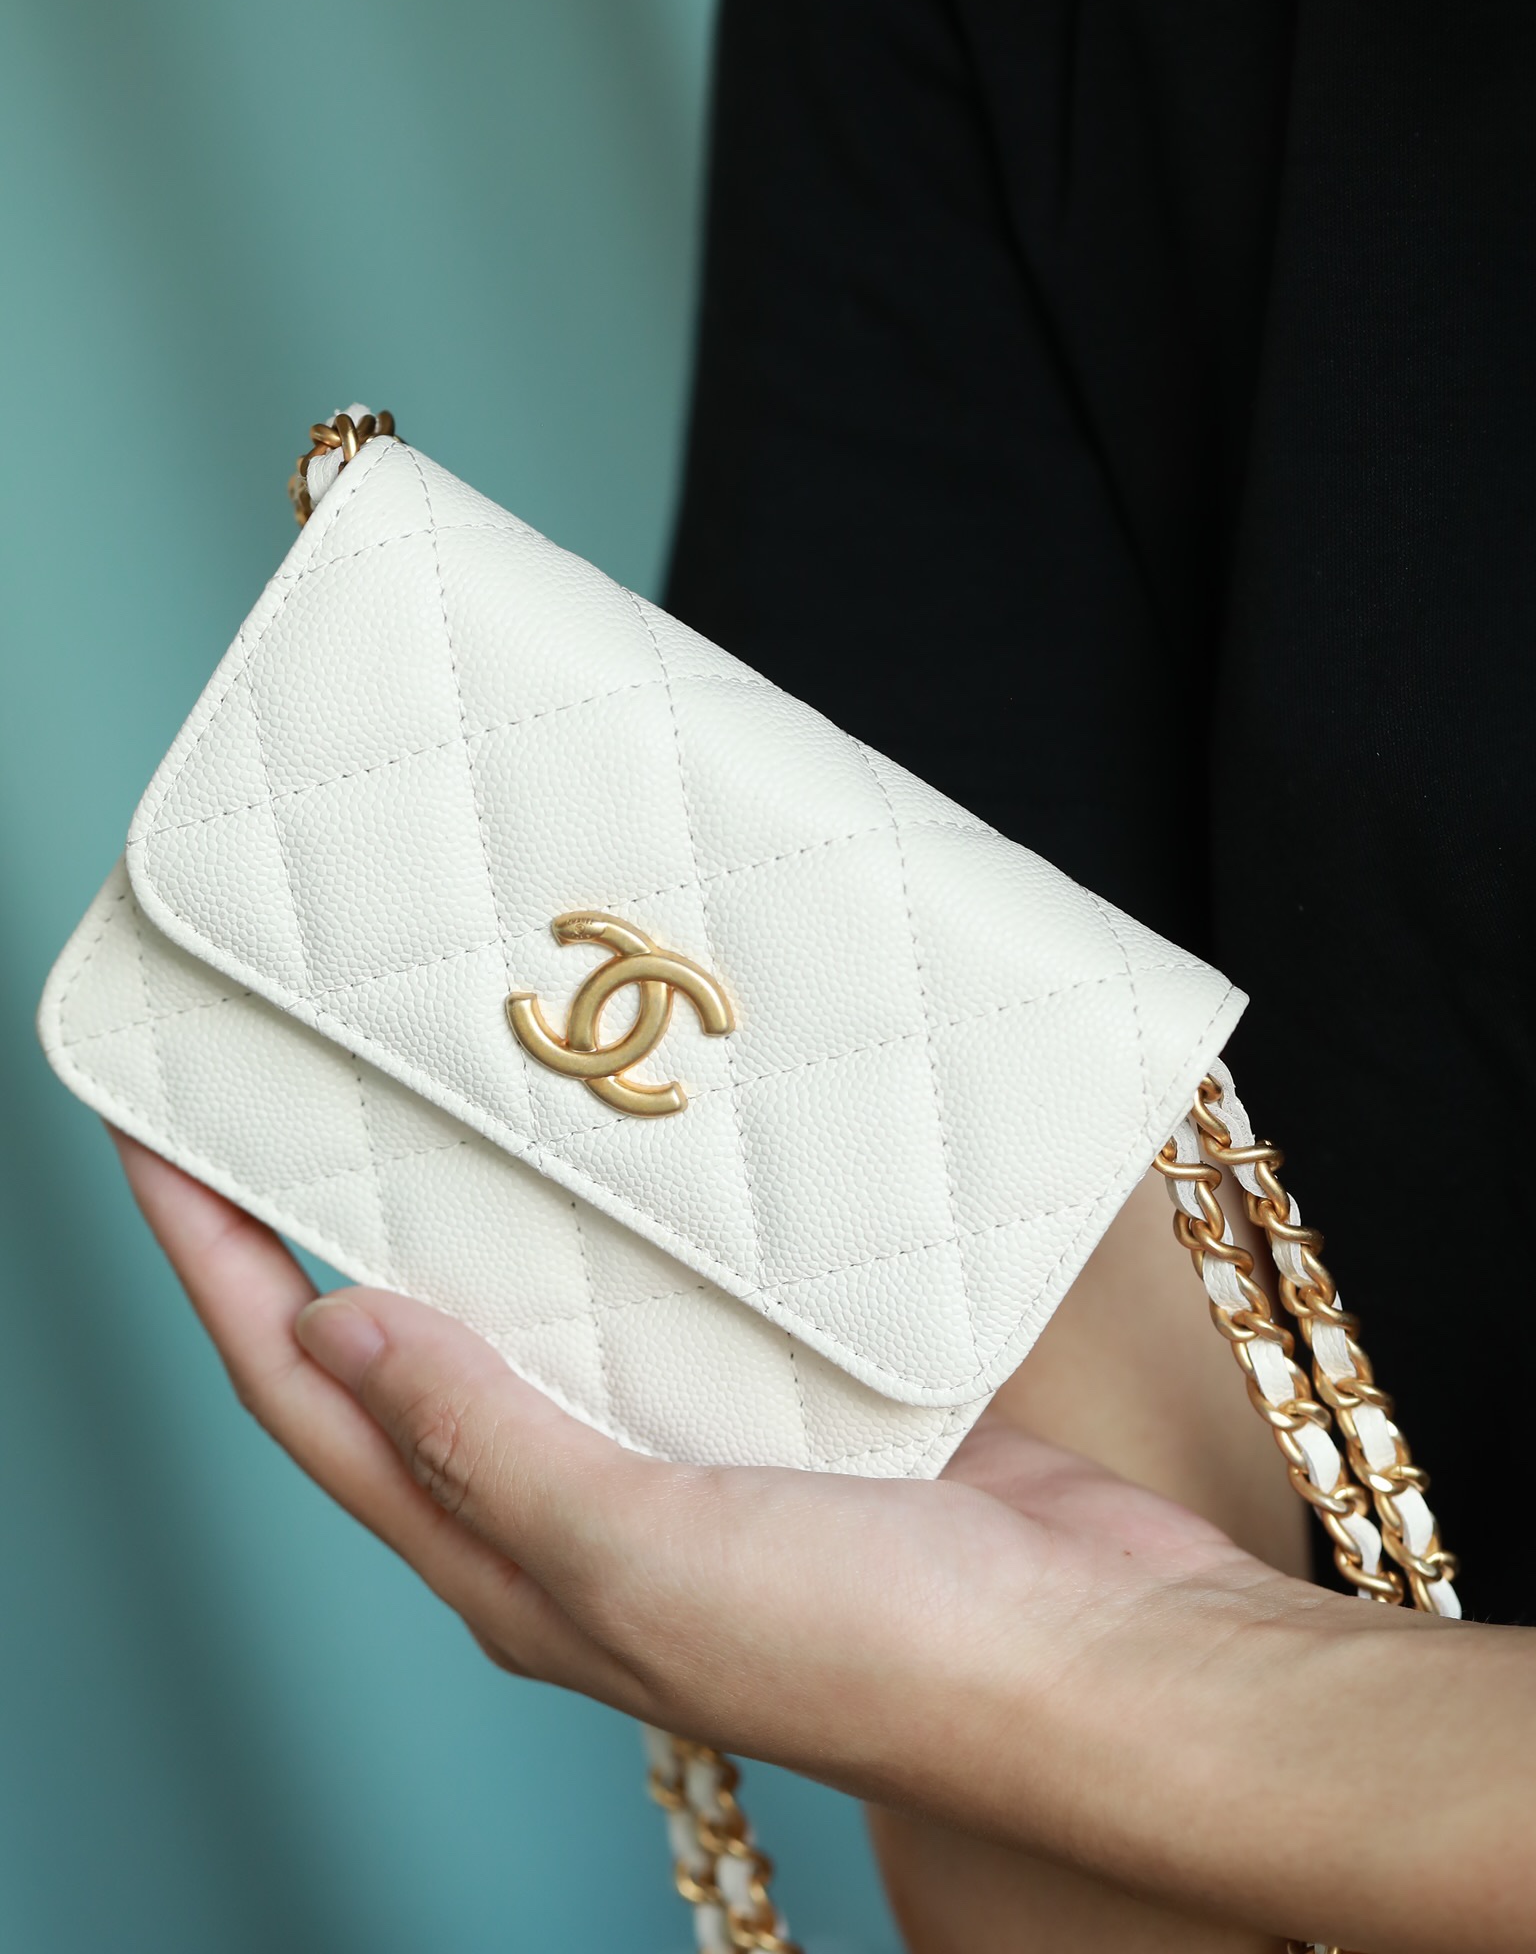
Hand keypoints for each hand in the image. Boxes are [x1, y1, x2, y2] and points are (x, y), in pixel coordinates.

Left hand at [109, 1131, 1535, 1953]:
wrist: (1094, 1663)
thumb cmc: (882, 1646)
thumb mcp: (644, 1556)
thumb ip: (485, 1446)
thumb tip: (334, 1332)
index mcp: (509, 1560)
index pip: (303, 1404)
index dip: (214, 1276)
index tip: (154, 1144)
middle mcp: (574, 1507)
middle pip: (400, 1348)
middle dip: (320, 1227)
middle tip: (282, 1091)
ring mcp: (679, 1450)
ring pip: (538, 1308)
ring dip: (479, 1207)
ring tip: (447, 1085)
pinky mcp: (779, 1398)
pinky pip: (667, 1293)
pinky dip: (628, 1219)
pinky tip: (637, 1143)